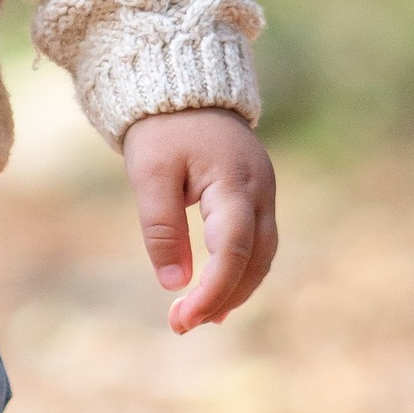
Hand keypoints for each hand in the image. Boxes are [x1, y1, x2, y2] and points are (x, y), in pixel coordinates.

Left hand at [122, 108, 277, 333]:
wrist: (184, 88)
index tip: (181, 319)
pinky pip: (258, 243)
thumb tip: (174, 284)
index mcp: (234, 182)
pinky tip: (216, 291)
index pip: (233, 249)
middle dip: (222, 298)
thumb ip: (161, 227)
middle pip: (254, 259)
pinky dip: (240, 270)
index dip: (211, 290)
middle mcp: (260, 191)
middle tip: (181, 324)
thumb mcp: (149, 173)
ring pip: (262, 255)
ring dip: (235, 290)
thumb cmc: (163, 130)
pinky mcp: (257, 196)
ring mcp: (264, 193)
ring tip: (198, 317)